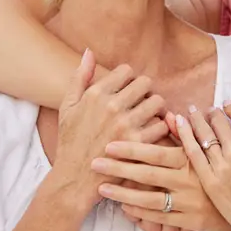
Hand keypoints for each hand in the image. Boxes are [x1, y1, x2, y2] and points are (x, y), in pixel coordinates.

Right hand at [52, 50, 168, 211]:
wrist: (74, 178)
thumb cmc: (70, 141)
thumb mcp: (67, 107)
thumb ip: (79, 77)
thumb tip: (89, 51)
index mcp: (96, 94)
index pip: (127, 70)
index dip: (130, 79)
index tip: (128, 90)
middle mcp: (112, 106)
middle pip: (146, 83)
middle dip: (145, 91)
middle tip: (142, 102)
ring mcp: (126, 125)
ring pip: (158, 102)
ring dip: (156, 108)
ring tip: (149, 116)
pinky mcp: (138, 144)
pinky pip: (162, 125)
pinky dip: (161, 128)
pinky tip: (152, 132)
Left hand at [91, 126, 230, 230]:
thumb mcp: (217, 148)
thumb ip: (191, 133)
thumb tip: (169, 115)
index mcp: (194, 160)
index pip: (157, 152)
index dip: (132, 148)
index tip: (110, 144)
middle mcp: (189, 181)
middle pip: (147, 174)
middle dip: (119, 168)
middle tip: (95, 162)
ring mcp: (189, 203)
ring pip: (149, 199)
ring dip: (123, 193)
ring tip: (102, 188)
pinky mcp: (190, 222)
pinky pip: (160, 218)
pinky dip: (141, 213)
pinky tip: (124, 208)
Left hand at [174, 102, 230, 230]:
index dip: (230, 108)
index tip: (224, 105)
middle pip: (218, 123)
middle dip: (210, 113)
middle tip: (203, 110)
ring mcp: (222, 166)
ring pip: (203, 134)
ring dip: (195, 120)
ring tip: (189, 114)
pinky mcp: (209, 180)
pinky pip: (192, 153)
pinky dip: (184, 136)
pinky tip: (179, 125)